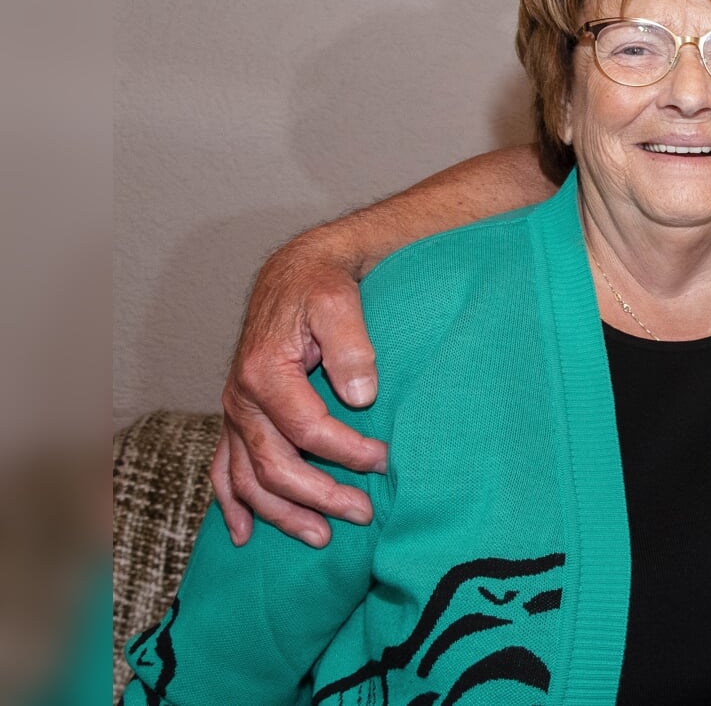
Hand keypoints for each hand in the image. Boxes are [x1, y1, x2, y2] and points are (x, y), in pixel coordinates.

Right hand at [213, 234, 388, 547]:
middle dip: (319, 495)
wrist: (294, 275)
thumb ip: (352, 346)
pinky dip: (232, 504)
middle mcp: (240, 400)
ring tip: (320, 538)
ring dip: (281, 514)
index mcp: (264, 373)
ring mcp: (234, 413)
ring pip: (247, 479)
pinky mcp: (236, 419)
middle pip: (275, 465)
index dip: (347, 452)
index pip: (307, 430)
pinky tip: (244, 534)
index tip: (385, 460)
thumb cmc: (321, 287)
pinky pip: (223, 470)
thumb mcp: (340, 302)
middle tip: (363, 513)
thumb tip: (361, 396)